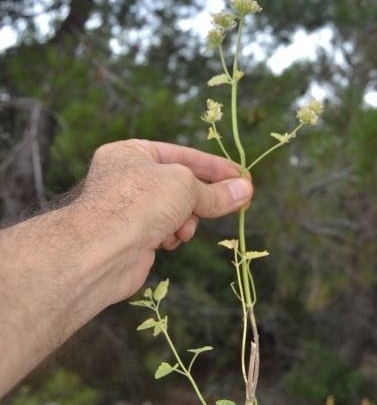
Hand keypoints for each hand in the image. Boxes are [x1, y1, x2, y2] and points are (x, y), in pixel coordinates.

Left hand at [77, 139, 252, 300]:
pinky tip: (170, 241)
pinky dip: (172, 235)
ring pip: (174, 210)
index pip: (181, 154)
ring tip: (185, 228)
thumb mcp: (186, 187)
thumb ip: (216, 192)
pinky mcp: (132, 236)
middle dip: (202, 197)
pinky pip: (164, 230)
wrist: (103, 250)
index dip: (214, 167)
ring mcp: (128, 209)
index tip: (242, 178)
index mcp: (131, 153)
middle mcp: (126, 178)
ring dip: (187, 219)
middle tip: (234, 204)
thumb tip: (245, 190)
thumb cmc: (140, 203)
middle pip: (179, 184)